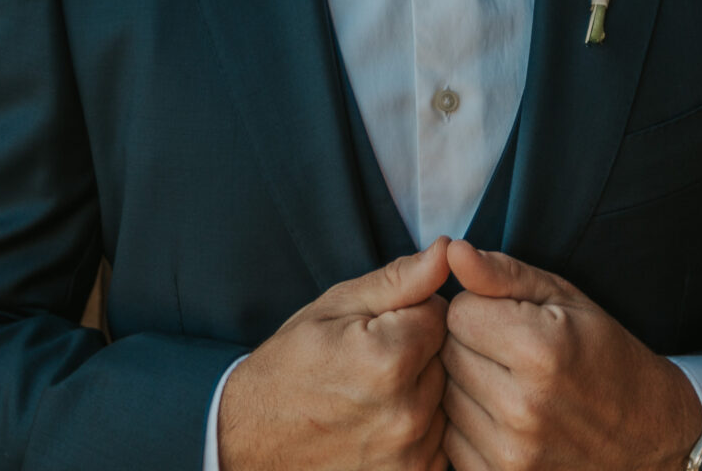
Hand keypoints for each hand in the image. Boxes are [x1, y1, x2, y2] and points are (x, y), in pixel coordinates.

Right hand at [219, 234, 452, 470]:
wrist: (251, 439)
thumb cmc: (289, 367)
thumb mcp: (334, 307)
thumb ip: (399, 280)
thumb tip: (447, 250)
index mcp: (387, 359)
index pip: (441, 315)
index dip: (412, 313)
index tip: (380, 326)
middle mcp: (405, 413)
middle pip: (449, 358)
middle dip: (422, 352)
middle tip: (373, 360)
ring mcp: (410, 454)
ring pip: (448, 398)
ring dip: (423, 390)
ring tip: (374, 393)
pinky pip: (441, 438)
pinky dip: (420, 426)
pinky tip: (381, 421)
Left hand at [440, 239, 701, 470]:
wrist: (650, 437)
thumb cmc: (606, 356)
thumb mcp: (566, 300)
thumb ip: (504, 275)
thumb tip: (453, 251)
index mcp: (541, 351)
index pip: (459, 312)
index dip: (481, 308)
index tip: (510, 319)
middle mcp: (523, 408)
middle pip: (448, 354)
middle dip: (471, 345)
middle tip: (513, 352)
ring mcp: (512, 453)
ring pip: (445, 397)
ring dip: (466, 386)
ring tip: (512, 384)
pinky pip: (452, 439)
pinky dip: (470, 426)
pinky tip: (506, 418)